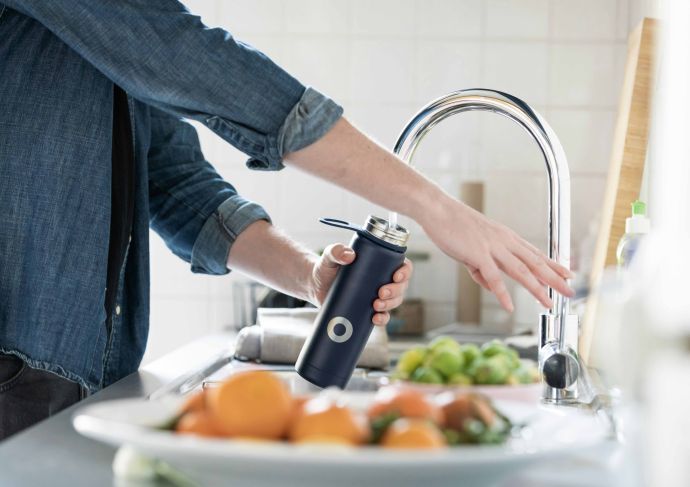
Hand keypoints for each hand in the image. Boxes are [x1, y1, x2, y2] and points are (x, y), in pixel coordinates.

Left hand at [309, 243, 412, 326]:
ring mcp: (377, 296)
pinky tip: (375, 319)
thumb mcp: (329, 257)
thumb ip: (336, 251)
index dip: (405, 272)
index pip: (403, 265)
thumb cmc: (326, 267)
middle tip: (380, 293)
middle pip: (401, 286)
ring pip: (395, 302)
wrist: (316, 286)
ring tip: (376, 305)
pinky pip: (383, 316)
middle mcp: (383, 280)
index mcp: (381, 263)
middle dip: (395, 291)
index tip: (396, 276)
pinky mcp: (369, 310)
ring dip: (390, 305)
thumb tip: (349, 255)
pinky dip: (382, 319)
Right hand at [423, 196, 573, 311]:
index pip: (535, 253)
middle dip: (555, 278)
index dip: (553, 264)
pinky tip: (509, 306)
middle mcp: (504, 241)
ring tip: (548, 303)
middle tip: (570, 291)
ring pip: (521, 271)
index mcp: (505, 237)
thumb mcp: (472, 248)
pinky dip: (502, 293)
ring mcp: (493, 247)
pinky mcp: (478, 254)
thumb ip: (482, 269)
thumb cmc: (453, 225)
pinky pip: (493, 277)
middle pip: (535, 263)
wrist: (438, 209)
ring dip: (537, 288)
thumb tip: (490, 286)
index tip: (567, 273)